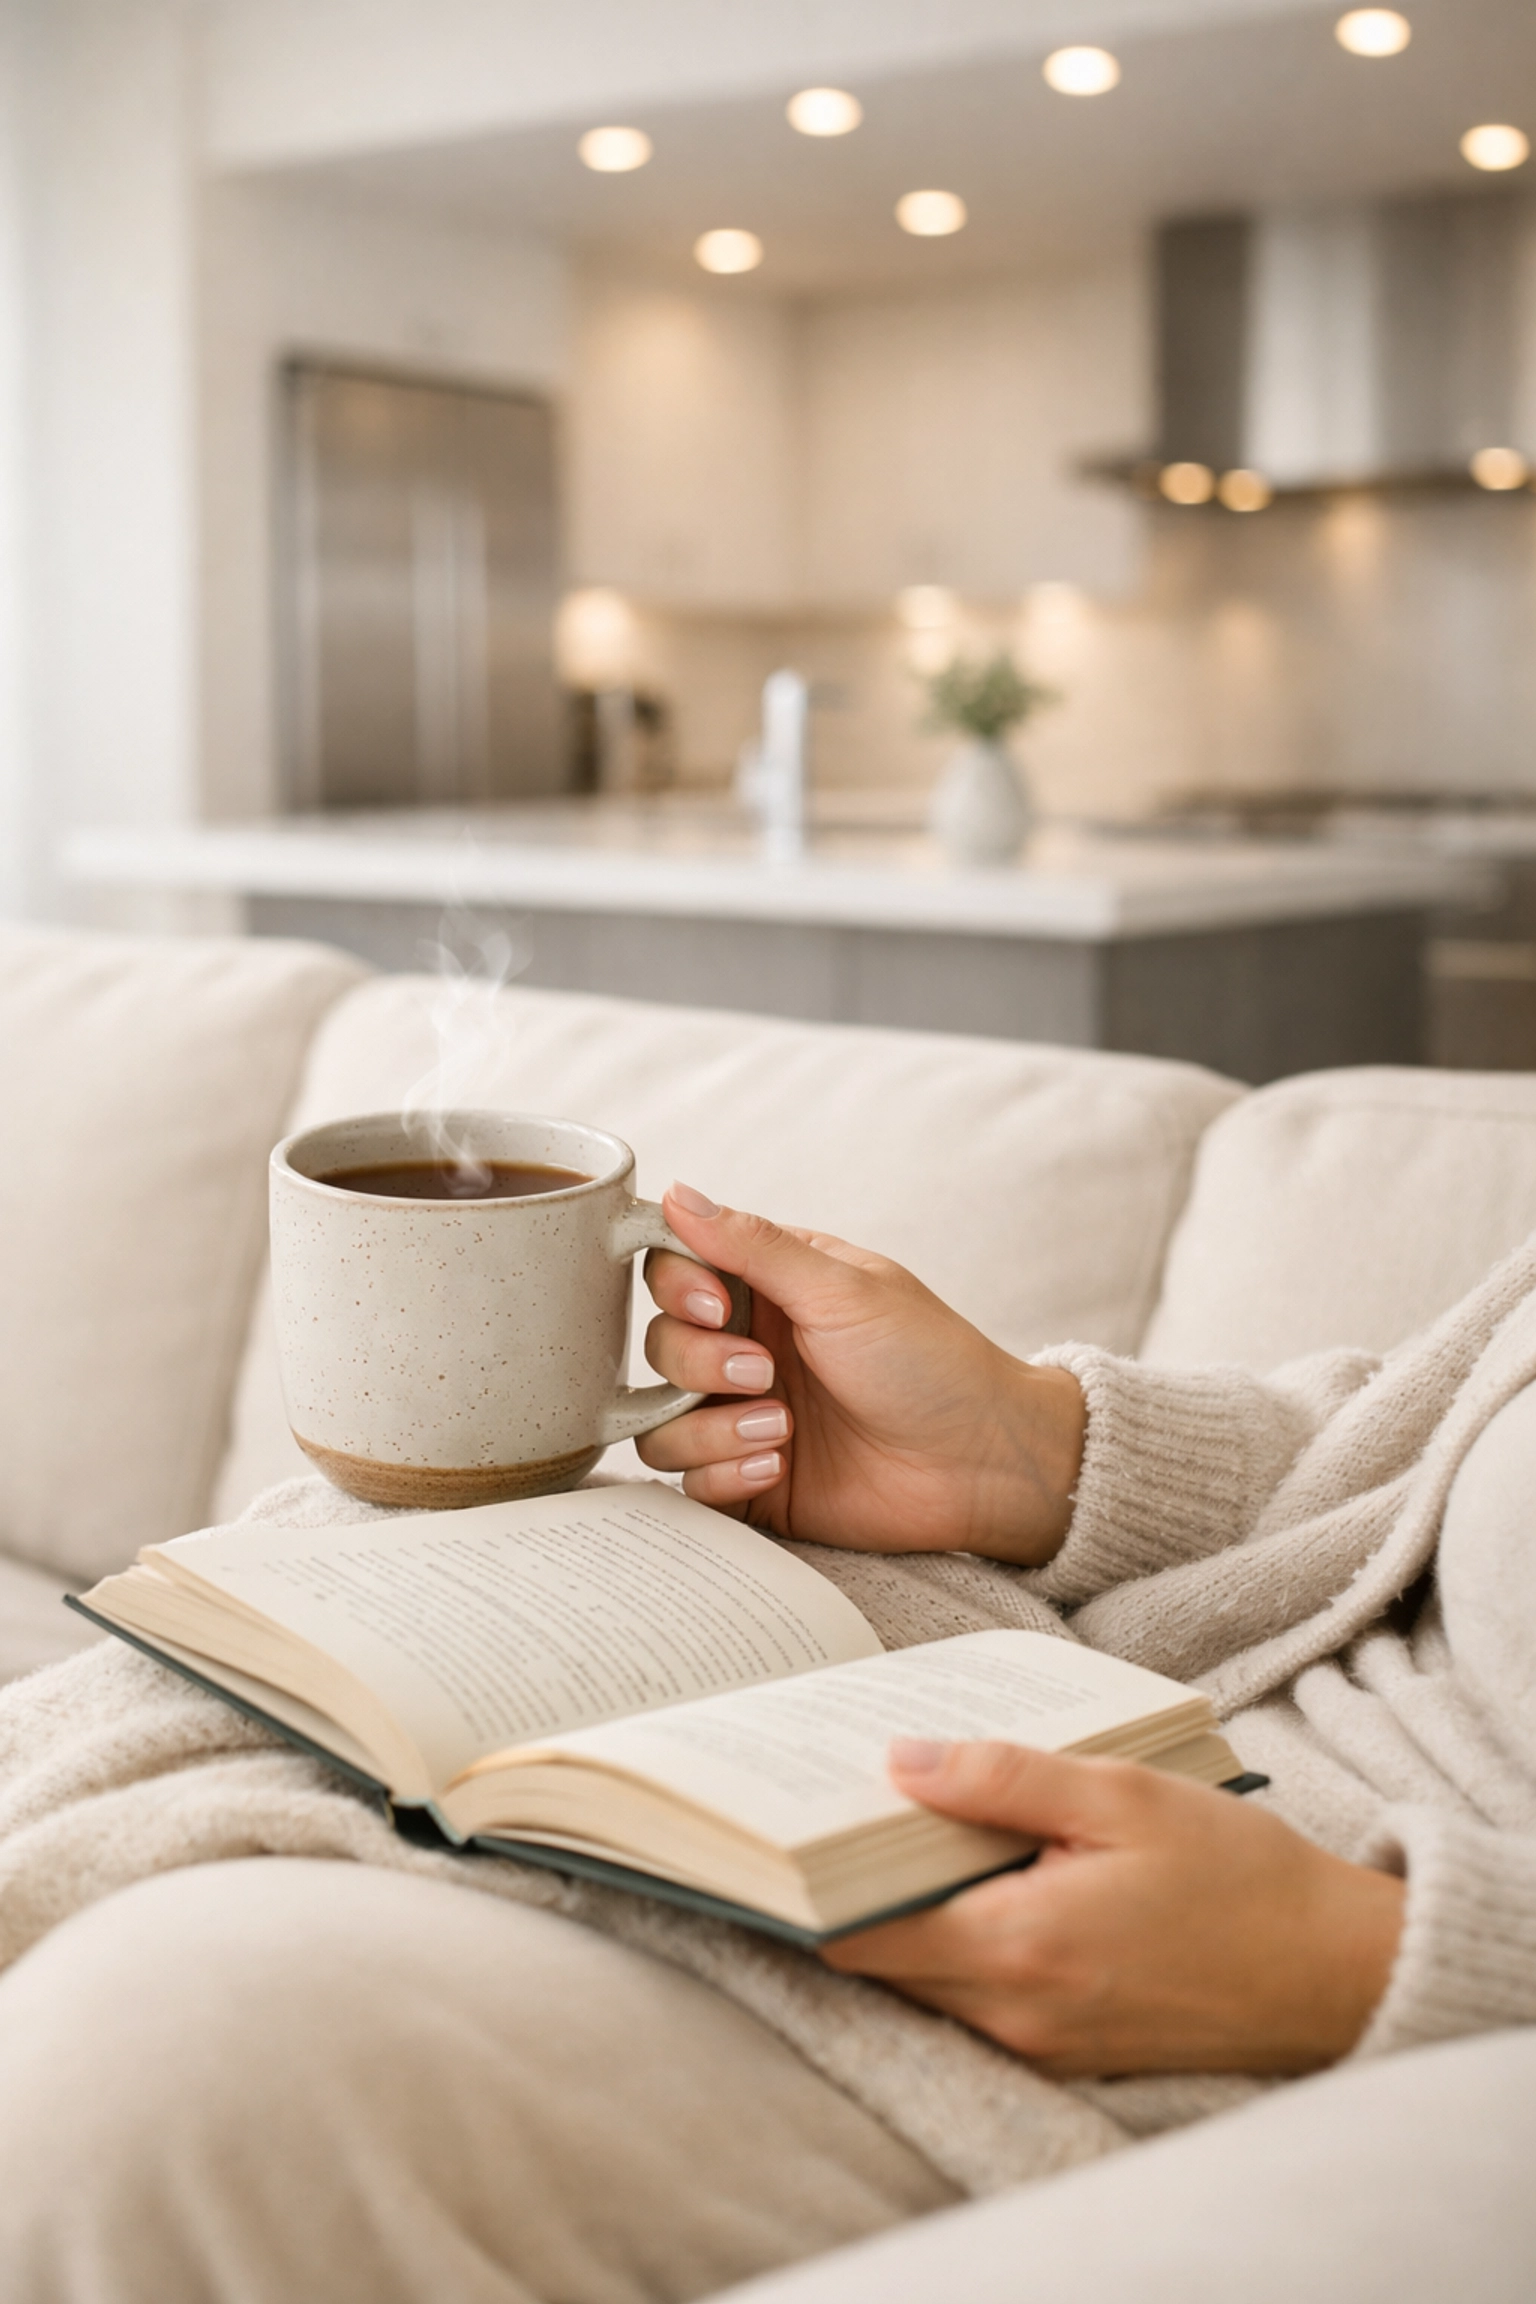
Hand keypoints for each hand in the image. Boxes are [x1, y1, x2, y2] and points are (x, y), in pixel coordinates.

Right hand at [636, 1186, 1084, 1566]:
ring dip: (707, 1426)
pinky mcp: (749, 1480)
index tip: (715, 1304)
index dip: (677, 1286)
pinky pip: (688, 1481)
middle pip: (659, 1343)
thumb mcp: (842, 1291)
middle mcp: (749, 1347)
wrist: (981, 1462)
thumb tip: (677, 1193)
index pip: (675, 1267)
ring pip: (658, 1419)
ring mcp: (745, 1415)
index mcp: (770, 1287)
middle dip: (700, 1362)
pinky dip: (724, 1473)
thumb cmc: (929, 1361)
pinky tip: (778, 1467)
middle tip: (765, 1373)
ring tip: (779, 1428)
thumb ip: (753, 1245)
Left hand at [822, 1740, 1404, 2075]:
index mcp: (1020, 1947)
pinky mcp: (1062, 2049)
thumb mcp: (1123, 1795)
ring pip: (921, 1978)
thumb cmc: (1239, 1873)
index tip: (771, 1821)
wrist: (1336, 1971)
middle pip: (877, 1958)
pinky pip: (970, 1995)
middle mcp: (1015, 2014)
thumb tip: (896, 1761)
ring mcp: (1038, 2044)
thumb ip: (1003, 1778)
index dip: (805, 1880)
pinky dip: (947, 1937)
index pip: (860, 1933)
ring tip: (882, 1819)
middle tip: (814, 1802)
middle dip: (838, 1888)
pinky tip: (957, 1869)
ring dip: (894, 1911)